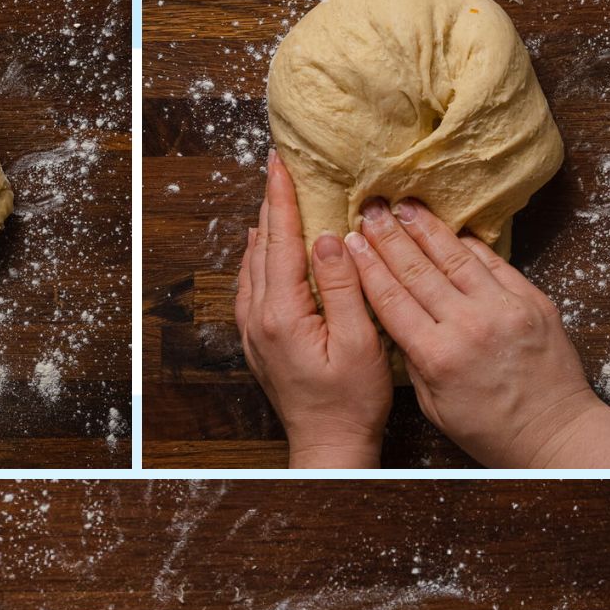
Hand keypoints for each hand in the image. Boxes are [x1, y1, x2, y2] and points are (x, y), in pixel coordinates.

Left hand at [236, 152, 391, 468]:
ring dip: (263, 231)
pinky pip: (250, 290)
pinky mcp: (259, 346)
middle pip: (261, 249)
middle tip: (277, 168)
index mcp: (282, 314)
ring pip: (252, 268)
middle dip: (271, 205)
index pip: (281, 242)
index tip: (281, 163)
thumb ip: (343, 287)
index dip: (283, 199)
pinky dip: (256, 261)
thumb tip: (327, 239)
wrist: (328, 446)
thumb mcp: (359, 342)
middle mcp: (259, 321)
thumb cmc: (351, 402)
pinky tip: (260, 251)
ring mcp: (255, 335)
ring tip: (273, 200)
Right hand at [345, 199, 609, 468]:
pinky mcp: (530, 299)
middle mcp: (468, 325)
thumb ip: (415, 362)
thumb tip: (398, 321)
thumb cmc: (491, 429)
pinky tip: (450, 229)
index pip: (392, 299)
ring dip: (425, 229)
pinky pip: (492, 262)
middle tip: (370, 210)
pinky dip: (468, 244)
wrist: (552, 430)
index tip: (351, 242)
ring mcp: (503, 308)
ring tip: (404, 206)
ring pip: (455, 257)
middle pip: (418, 270)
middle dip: (389, 237)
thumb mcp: (435, 407)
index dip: (368, 266)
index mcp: (437, 356)